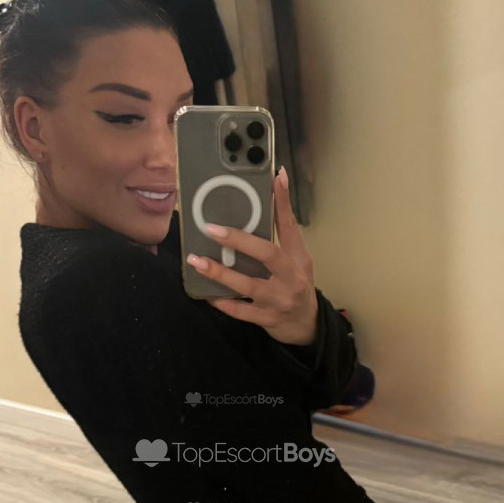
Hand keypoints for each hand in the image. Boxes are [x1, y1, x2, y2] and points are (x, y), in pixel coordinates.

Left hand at [185, 167, 318, 344]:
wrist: (306, 325)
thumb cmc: (297, 284)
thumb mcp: (297, 257)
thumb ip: (284, 227)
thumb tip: (276, 181)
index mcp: (297, 257)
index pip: (289, 225)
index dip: (281, 201)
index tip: (272, 177)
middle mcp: (290, 277)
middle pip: (266, 254)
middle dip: (238, 240)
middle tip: (211, 229)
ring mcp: (277, 300)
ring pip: (247, 285)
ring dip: (219, 273)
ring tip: (197, 261)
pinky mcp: (265, 319)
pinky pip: (239, 311)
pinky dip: (222, 302)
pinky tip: (206, 293)